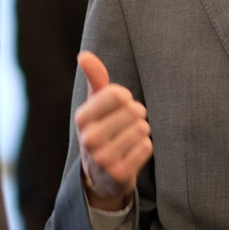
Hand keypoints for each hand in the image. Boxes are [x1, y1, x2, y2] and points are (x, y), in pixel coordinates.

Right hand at [75, 51, 151, 210]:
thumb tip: (84, 55)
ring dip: (141, 131)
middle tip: (125, 125)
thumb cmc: (101, 129)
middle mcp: (89, 139)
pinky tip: (131, 153)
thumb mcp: (95, 105)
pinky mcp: (119, 174)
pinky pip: (147, 147)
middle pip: (133, 111)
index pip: (118, 94)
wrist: (100, 175)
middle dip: (136, 115)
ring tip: (128, 138)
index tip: (119, 105)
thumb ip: (95, 78)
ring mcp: (103, 159)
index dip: (125, 97)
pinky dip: (144, 148)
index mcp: (82, 117)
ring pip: (142, 129)